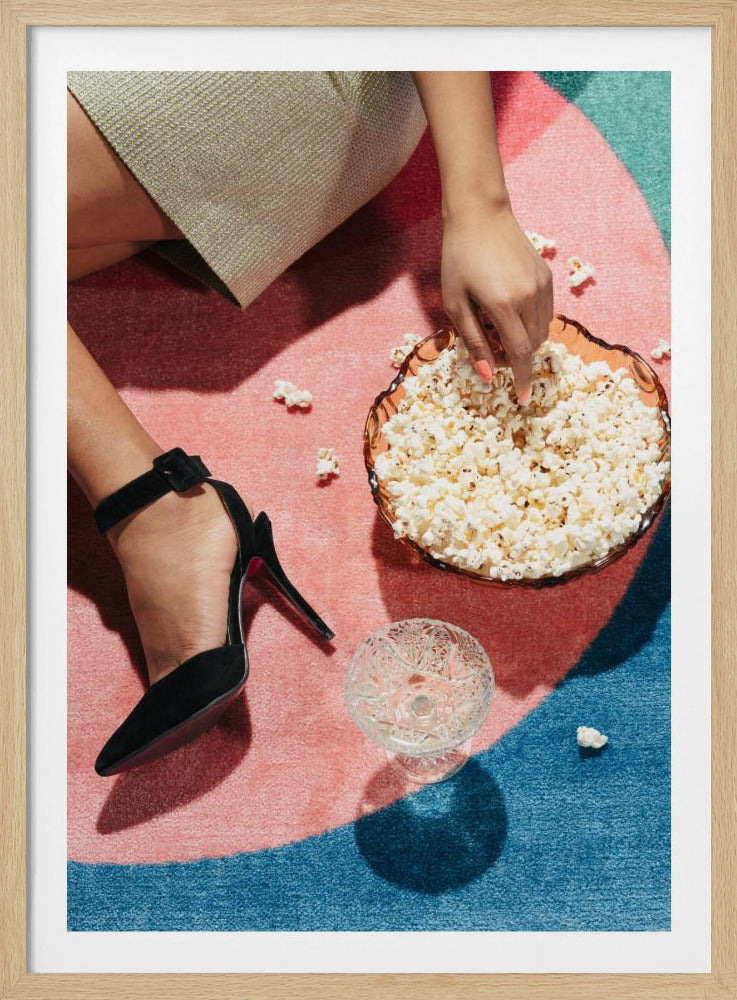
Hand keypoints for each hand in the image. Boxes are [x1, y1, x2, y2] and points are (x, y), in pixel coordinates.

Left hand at [441, 198, 553, 400]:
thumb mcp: (455, 303)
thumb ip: (473, 342)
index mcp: (503, 305)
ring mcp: (542, 285)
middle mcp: (529, 297)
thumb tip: (488, 376)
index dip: (523, 379)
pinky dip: (533, 323)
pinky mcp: (547, 277)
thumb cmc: (459, 259)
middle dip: (517, 358)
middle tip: (493, 351)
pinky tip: (512, 313)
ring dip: (525, 341)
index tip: (524, 399)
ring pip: (543, 331)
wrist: (480, 215)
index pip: (521, 354)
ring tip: (499, 328)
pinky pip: (546, 313)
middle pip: (533, 345)